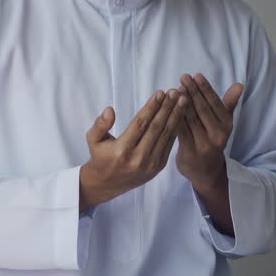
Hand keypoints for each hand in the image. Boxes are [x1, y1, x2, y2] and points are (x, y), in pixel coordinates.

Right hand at [80, 89, 185, 209]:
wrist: (108, 184)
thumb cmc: (100, 157)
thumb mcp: (93, 140)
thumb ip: (100, 124)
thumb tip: (110, 110)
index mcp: (122, 150)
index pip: (140, 124)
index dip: (152, 107)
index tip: (160, 93)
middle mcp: (138, 158)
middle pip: (156, 128)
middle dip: (167, 108)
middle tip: (175, 92)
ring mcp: (150, 164)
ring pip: (165, 135)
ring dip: (176, 116)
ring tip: (182, 100)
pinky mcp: (158, 167)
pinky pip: (169, 144)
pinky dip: (176, 128)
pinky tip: (181, 115)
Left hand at [176, 73, 242, 188]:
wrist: (206, 171)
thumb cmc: (212, 140)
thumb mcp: (223, 123)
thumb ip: (228, 104)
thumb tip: (239, 85)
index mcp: (227, 126)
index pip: (215, 103)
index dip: (205, 88)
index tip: (196, 75)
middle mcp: (218, 135)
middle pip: (202, 109)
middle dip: (192, 91)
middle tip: (183, 77)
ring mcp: (204, 145)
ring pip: (190, 119)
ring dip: (181, 102)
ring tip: (174, 89)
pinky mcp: (190, 152)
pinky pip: (180, 130)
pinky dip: (174, 117)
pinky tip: (167, 106)